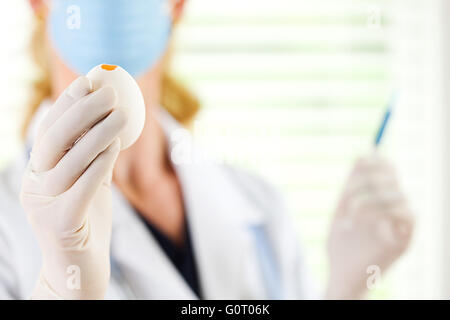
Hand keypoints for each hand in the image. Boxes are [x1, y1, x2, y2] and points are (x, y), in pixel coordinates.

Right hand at [20, 76, 126, 298]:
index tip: (90, 81)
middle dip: (82, 111)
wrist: (80, 268)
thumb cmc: (87, 220)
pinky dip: (98, 164)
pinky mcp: (60, 224)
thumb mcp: (91, 180)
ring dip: (96, 133)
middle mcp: (35, 185)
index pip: (49, 131)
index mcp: (38, 172)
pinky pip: (80, 189)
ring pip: (68, 162)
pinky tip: (115, 146)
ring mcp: (44, 206)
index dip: (68, 103)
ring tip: (121, 114)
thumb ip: (95, 153)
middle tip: (109, 92)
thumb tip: (111, 117)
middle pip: (54, 140)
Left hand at [325, 153, 413, 298]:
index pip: (387, 169)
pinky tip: (365, 225)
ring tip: (350, 217)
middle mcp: (393, 208)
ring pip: (396, 193)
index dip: (376, 160)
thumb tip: (363, 155)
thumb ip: (352, 185)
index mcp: (379, 198)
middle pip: (392, 176)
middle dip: (366, 181)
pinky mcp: (405, 239)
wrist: (339, 274)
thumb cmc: (340, 244)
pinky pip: (407, 213)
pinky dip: (383, 212)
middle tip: (347, 197)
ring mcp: (401, 223)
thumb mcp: (342, 209)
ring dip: (368, 200)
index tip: (358, 160)